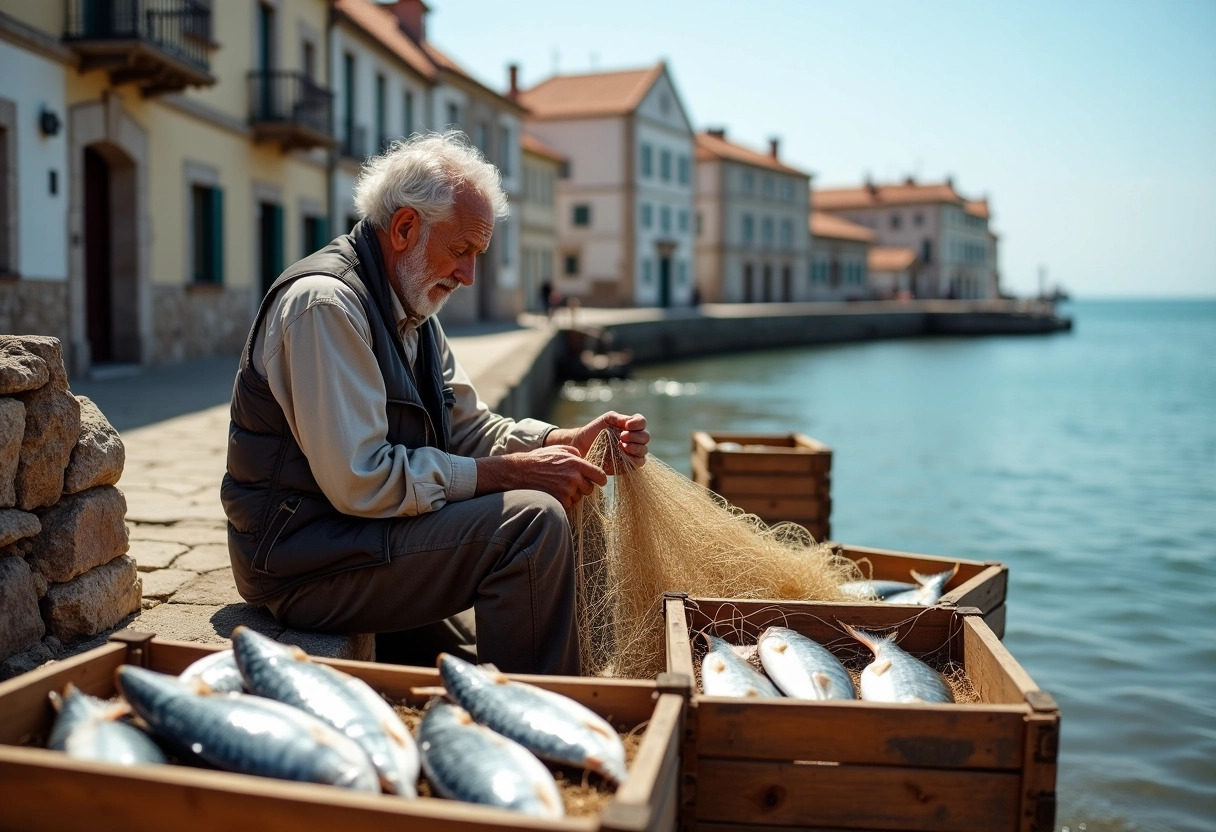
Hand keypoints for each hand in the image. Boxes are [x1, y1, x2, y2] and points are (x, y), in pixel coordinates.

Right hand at [475, 446, 607, 509]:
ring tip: (557, 486)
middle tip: (570, 482)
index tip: (599, 481)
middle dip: (583, 487)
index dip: (600, 479)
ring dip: (572, 494)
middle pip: (589, 489)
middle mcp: (573, 478)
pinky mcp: (559, 501)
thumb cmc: (539, 459)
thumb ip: (576, 453)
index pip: (599, 475)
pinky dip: (563, 501)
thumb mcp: (558, 449)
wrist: (519, 472)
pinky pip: (568, 504)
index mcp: (576, 463)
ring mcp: (566, 491)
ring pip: (578, 498)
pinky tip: (553, 493)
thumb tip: (587, 460)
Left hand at [546, 412, 649, 472]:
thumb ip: (619, 418)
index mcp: (630, 427)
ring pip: (644, 450)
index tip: (627, 425)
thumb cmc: (593, 431)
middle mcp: (633, 439)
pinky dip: (634, 458)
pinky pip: (639, 463)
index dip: (638, 423)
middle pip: (645, 437)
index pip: (642, 423)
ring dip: (635, 447)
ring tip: (621, 446)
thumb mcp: (606, 419)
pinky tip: (623, 454)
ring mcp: (632, 453)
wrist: (581, 447)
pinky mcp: (628, 465)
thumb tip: (630, 422)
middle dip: (635, 436)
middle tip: (622, 436)